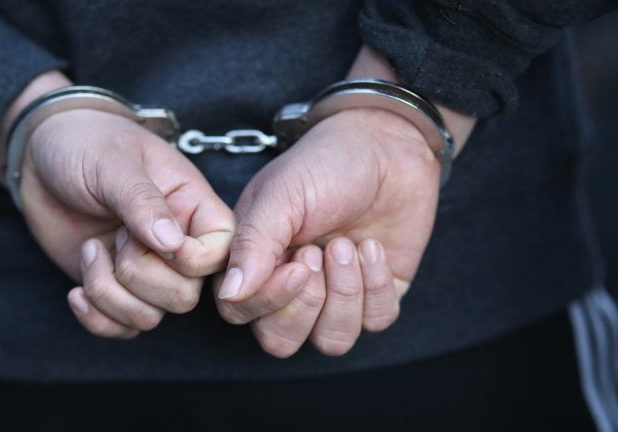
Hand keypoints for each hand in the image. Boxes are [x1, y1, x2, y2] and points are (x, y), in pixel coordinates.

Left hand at [18, 107, 233, 337]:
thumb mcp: (115, 162)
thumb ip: (143, 202)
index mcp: (194, 207)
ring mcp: (146, 270)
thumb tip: (172, 245)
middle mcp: (177, 245)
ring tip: (90, 252)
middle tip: (116, 235)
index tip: (146, 235)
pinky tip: (76, 292)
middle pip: (185, 296)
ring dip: (110, 293)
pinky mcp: (115, 287)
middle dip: (139, 275)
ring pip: (151, 316)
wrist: (42, 153)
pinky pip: (121, 327)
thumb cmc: (87, 143)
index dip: (189, 260)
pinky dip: (96, 318)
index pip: (220, 254)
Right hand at [215, 108, 439, 355]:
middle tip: (319, 250)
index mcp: (256, 261)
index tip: (299, 261)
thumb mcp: (281, 195)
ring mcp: (335, 294)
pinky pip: (376, 321)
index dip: (268, 301)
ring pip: (331, 341)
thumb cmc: (325, 163)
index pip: (241, 311)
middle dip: (306, 304)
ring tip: (348, 245)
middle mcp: (291, 286)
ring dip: (344, 295)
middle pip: (281, 341)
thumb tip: (231, 293)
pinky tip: (373, 247)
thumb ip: (252, 244)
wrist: (387, 145)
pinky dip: (377, 286)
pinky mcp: (377, 294)